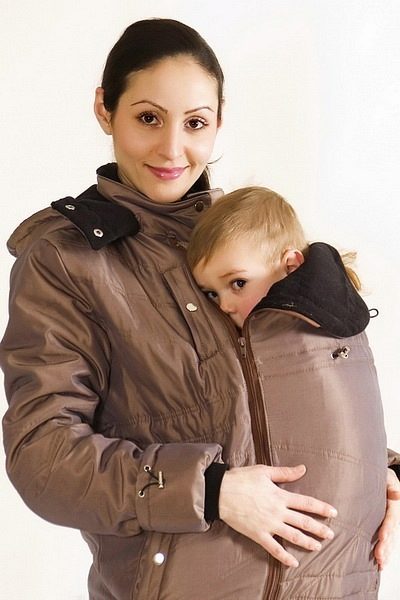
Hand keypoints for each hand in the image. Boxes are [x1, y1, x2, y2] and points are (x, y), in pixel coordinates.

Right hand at [219, 464, 336, 567]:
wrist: (221, 492)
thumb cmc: (242, 479)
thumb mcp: (264, 471)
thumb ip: (285, 473)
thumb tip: (303, 469)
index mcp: (280, 496)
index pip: (306, 503)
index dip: (321, 508)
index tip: (333, 512)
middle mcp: (277, 512)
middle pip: (303, 521)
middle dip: (319, 528)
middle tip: (331, 534)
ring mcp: (268, 525)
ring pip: (292, 536)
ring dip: (307, 542)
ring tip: (318, 547)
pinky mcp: (258, 534)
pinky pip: (273, 548)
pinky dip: (284, 557)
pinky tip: (293, 563)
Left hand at [374, 468, 399, 569]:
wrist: (381, 477)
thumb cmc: (381, 475)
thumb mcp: (386, 476)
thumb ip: (390, 484)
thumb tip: (396, 494)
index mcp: (395, 501)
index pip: (392, 517)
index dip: (388, 528)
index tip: (382, 538)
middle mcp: (396, 513)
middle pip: (392, 532)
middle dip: (386, 546)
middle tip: (379, 558)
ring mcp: (392, 520)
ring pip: (391, 539)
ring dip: (387, 552)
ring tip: (381, 564)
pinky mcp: (386, 525)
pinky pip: (388, 539)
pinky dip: (386, 550)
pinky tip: (382, 561)